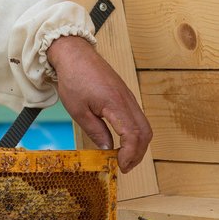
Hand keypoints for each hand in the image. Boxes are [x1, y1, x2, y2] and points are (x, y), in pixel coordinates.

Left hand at [45, 35, 151, 172]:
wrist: (74, 53)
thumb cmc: (73, 78)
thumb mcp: (78, 110)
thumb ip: (95, 130)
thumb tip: (107, 148)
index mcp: (116, 104)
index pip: (133, 135)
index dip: (130, 154)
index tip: (120, 165)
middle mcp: (127, 100)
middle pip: (145, 132)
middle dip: (137, 153)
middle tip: (124, 165)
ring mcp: (128, 96)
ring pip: (143, 125)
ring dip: (137, 144)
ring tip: (123, 156)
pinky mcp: (124, 94)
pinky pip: (136, 116)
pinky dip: (134, 132)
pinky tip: (122, 140)